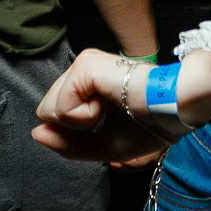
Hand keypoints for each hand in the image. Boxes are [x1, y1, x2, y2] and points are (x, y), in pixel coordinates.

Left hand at [32, 49, 182, 166]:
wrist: (173, 110)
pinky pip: (60, 107)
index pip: (56, 115)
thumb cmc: (148, 125)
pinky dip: (83, 118)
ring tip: (110, 110)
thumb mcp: (102, 146)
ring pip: (49, 109)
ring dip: (80, 123)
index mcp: (88, 86)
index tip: (105, 127)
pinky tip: (106, 106)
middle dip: (74, 128)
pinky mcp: (84, 65)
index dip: (73, 133)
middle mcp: (82, 71)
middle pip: (47, 112)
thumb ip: (67, 144)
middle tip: (109, 117)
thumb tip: (36, 134)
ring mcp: (82, 65)